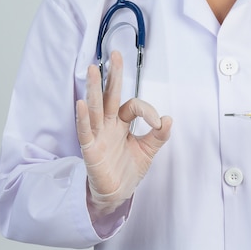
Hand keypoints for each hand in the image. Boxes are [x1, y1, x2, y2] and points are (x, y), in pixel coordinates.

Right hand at [76, 51, 172, 218]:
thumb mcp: (147, 151)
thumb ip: (158, 136)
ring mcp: (97, 135)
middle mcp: (108, 124)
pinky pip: (85, 131)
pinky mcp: (90, 149)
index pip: (133, 105)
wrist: (116, 195)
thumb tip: (169, 119)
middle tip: (115, 55)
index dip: (148, 110)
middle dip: (113, 75)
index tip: (159, 123)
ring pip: (95, 107)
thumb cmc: (127, 170)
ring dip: (94, 88)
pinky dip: (83, 118)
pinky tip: (81, 104)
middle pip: (110, 95)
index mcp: (121, 122)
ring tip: (94, 69)